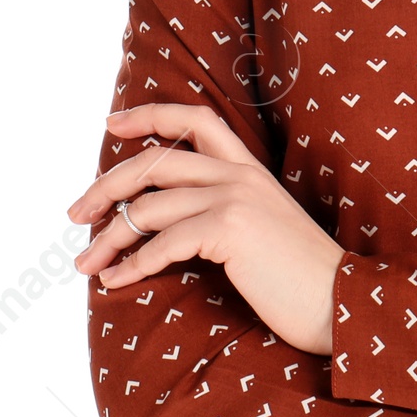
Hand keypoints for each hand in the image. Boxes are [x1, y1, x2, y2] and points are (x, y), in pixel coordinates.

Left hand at [66, 103, 343, 354]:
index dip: (149, 115)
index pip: (195, 120)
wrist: (340, 301)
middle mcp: (240, 174)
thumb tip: (164, 223)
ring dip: (108, 237)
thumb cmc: (299, 279)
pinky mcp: (232, 228)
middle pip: (155, 161)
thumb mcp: (261, 230)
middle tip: (75, 214)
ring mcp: (236, 198)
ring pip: (150, 205)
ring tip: (86, 263)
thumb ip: (223, 213)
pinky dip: (132, 264)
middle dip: (106, 186)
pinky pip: (163, 242)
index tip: (112, 124)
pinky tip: (116, 282)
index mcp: (249, 169)